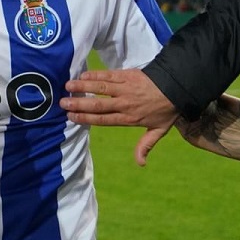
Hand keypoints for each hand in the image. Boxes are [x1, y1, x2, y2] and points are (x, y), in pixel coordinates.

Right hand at [61, 68, 180, 165]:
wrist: (177, 87)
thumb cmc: (166, 110)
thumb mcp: (159, 131)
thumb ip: (146, 146)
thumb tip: (141, 164)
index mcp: (129, 118)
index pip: (103, 119)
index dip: (86, 118)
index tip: (71, 117)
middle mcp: (124, 103)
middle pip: (98, 104)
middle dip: (79, 103)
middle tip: (62, 103)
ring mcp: (125, 88)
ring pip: (100, 87)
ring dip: (83, 87)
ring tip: (67, 86)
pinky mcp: (128, 75)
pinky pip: (109, 75)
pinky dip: (95, 75)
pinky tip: (83, 75)